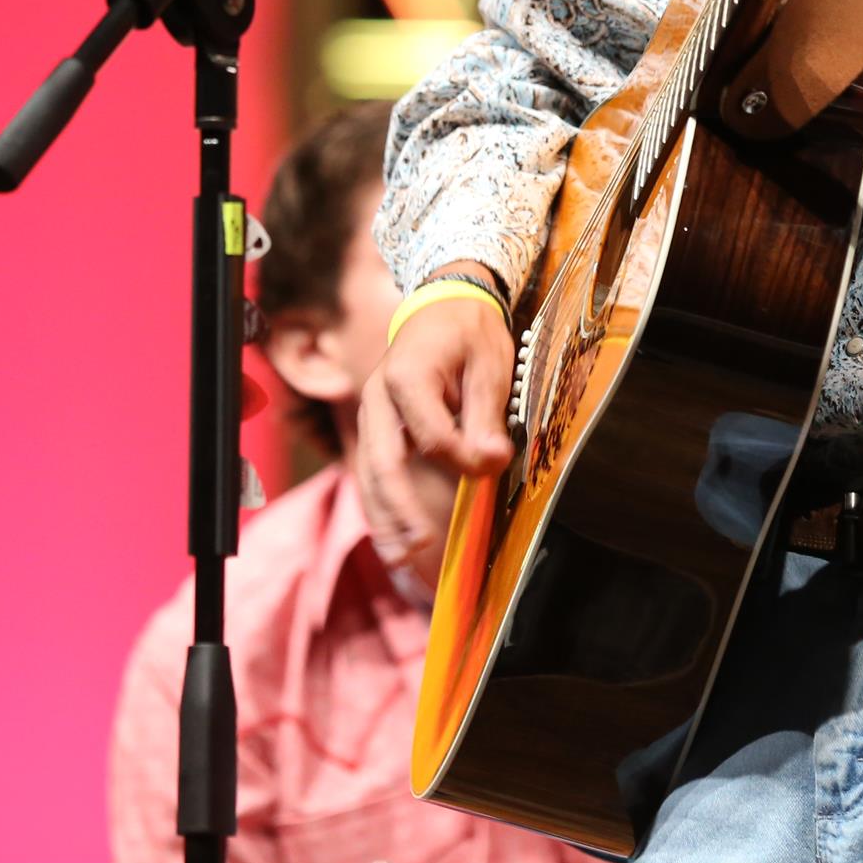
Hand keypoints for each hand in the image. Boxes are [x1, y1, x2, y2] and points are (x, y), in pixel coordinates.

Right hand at [355, 274, 513, 569]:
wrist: (444, 304)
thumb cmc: (469, 333)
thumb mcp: (489, 366)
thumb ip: (486, 415)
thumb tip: (490, 461)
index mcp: (406, 375)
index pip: (430, 434)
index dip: (461, 458)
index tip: (493, 465)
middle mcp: (378, 397)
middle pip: (383, 461)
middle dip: (399, 509)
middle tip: (418, 548)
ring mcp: (371, 412)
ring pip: (369, 472)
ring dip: (383, 517)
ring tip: (398, 559)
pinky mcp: (375, 425)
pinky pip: (371, 470)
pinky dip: (380, 505)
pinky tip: (391, 537)